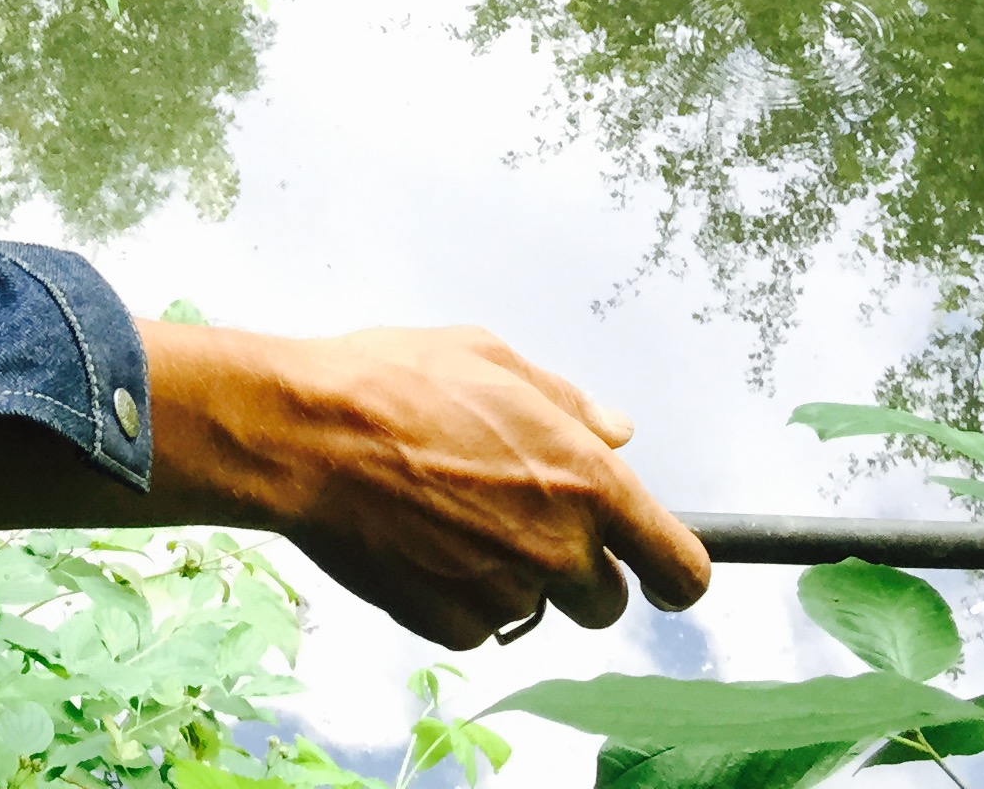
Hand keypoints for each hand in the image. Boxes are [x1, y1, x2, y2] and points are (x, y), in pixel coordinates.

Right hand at [139, 320, 710, 647]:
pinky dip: (460, 598)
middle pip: (604, 602)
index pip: (678, 566)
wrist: (305, 435)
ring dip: (511, 578)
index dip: (677, 575)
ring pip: (535, 609)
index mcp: (586, 481)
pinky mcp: (449, 622)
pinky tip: (420, 544)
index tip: (663, 575)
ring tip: (450, 517)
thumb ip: (567, 402)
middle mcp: (557, 548)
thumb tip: (616, 432)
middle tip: (520, 520)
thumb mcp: (490, 358)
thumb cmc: (392, 383)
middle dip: (577, 571)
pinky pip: (477, 625)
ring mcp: (503, 592)